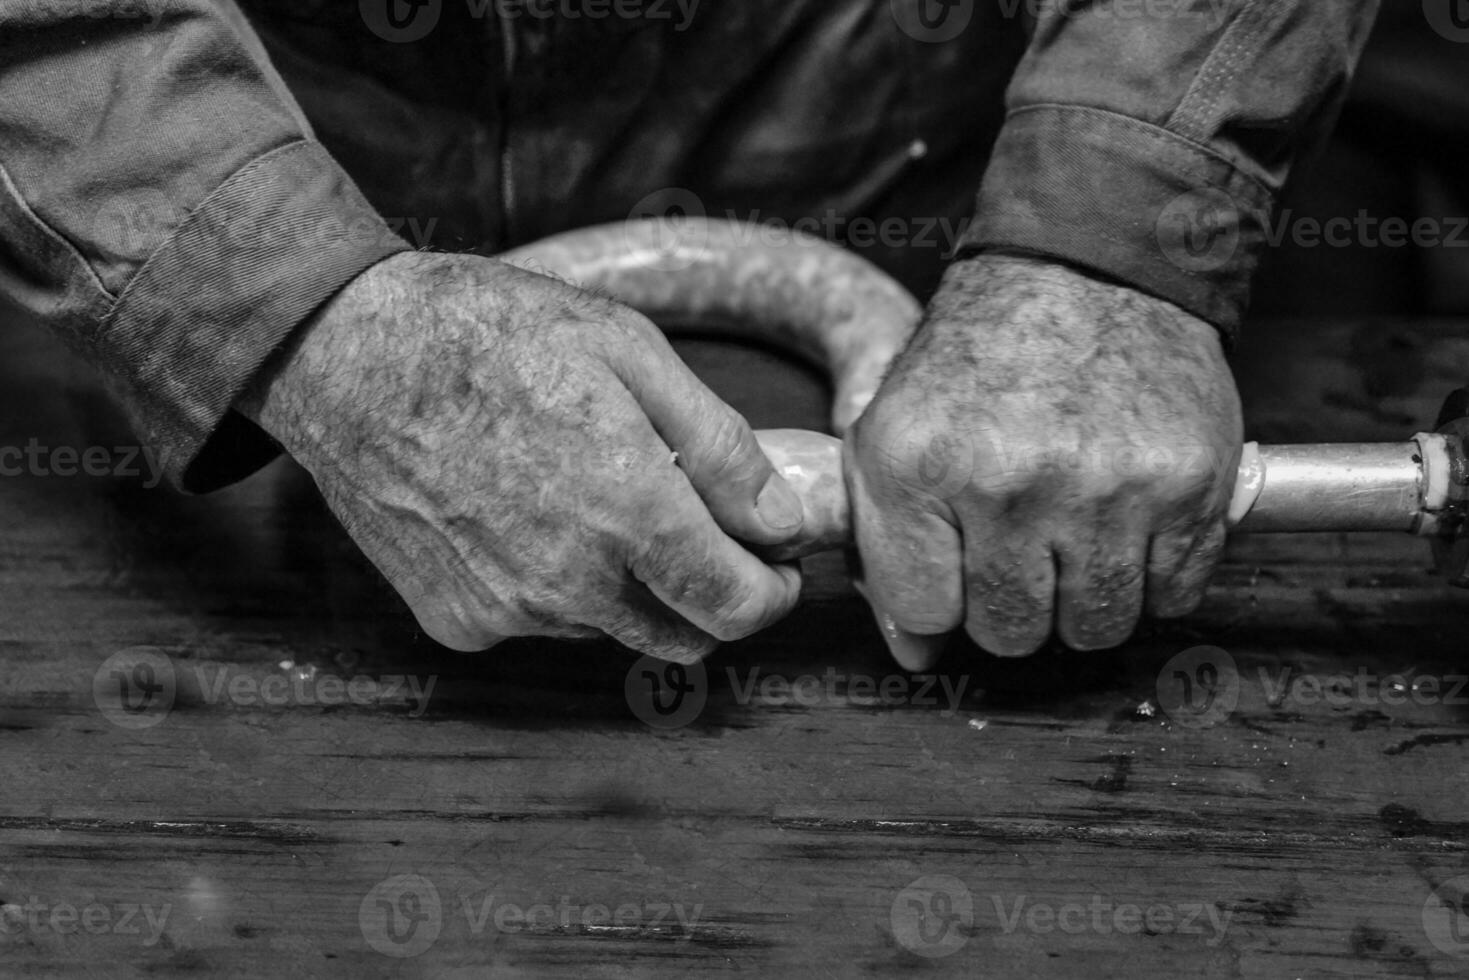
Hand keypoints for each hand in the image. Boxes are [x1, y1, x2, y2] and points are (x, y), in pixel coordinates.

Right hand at [241, 251, 807, 661]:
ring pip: (612, 628)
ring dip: (632, 585)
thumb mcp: (629, 350)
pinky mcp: (455, 620)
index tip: (775, 560)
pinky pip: (540, 623)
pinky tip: (528, 513)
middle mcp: (569, 582)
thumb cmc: (488, 332)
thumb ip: (718, 447)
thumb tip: (780, 521)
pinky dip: (558, 586)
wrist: (343, 352)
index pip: (738, 608)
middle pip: (685, 639)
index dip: (773, 591)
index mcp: (626, 511)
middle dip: (715, 598)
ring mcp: (507, 611)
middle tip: (708, 534)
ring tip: (594, 495)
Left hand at [847, 255, 1242, 666]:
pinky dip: (1153, 575)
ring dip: (1082, 597)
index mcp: (923, 465)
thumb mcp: (894, 431)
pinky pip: (1172, 596)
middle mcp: (1015, 483)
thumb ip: (888, 548)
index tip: (955, 566)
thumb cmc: (983, 360)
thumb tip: (916, 656)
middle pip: (1012, 634)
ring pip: (1095, 628)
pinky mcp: (1191, 488)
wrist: (1089, 271)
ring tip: (1074, 531)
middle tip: (1020, 544)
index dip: (940, 599)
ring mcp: (1111, 489)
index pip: (925, 613)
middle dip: (1011, 603)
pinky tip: (1130, 518)